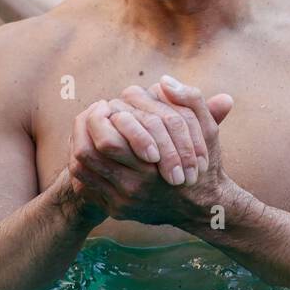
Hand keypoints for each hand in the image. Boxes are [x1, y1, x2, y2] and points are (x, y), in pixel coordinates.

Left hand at [68, 79, 232, 225]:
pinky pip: (86, 184)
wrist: (202, 207)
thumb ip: (192, 100)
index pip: (110, 138)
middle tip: (93, 113)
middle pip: (92, 151)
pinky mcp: (116, 209)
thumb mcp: (209, 129)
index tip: (106, 104)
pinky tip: (91, 148)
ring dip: (80, 142)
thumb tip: (163, 80)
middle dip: (86, 126)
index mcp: (155, 165)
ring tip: (88, 127)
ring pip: (83, 167)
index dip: (101, 116)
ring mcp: (123, 199)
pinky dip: (83, 164)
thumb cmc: (205, 163)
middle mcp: (136, 186)